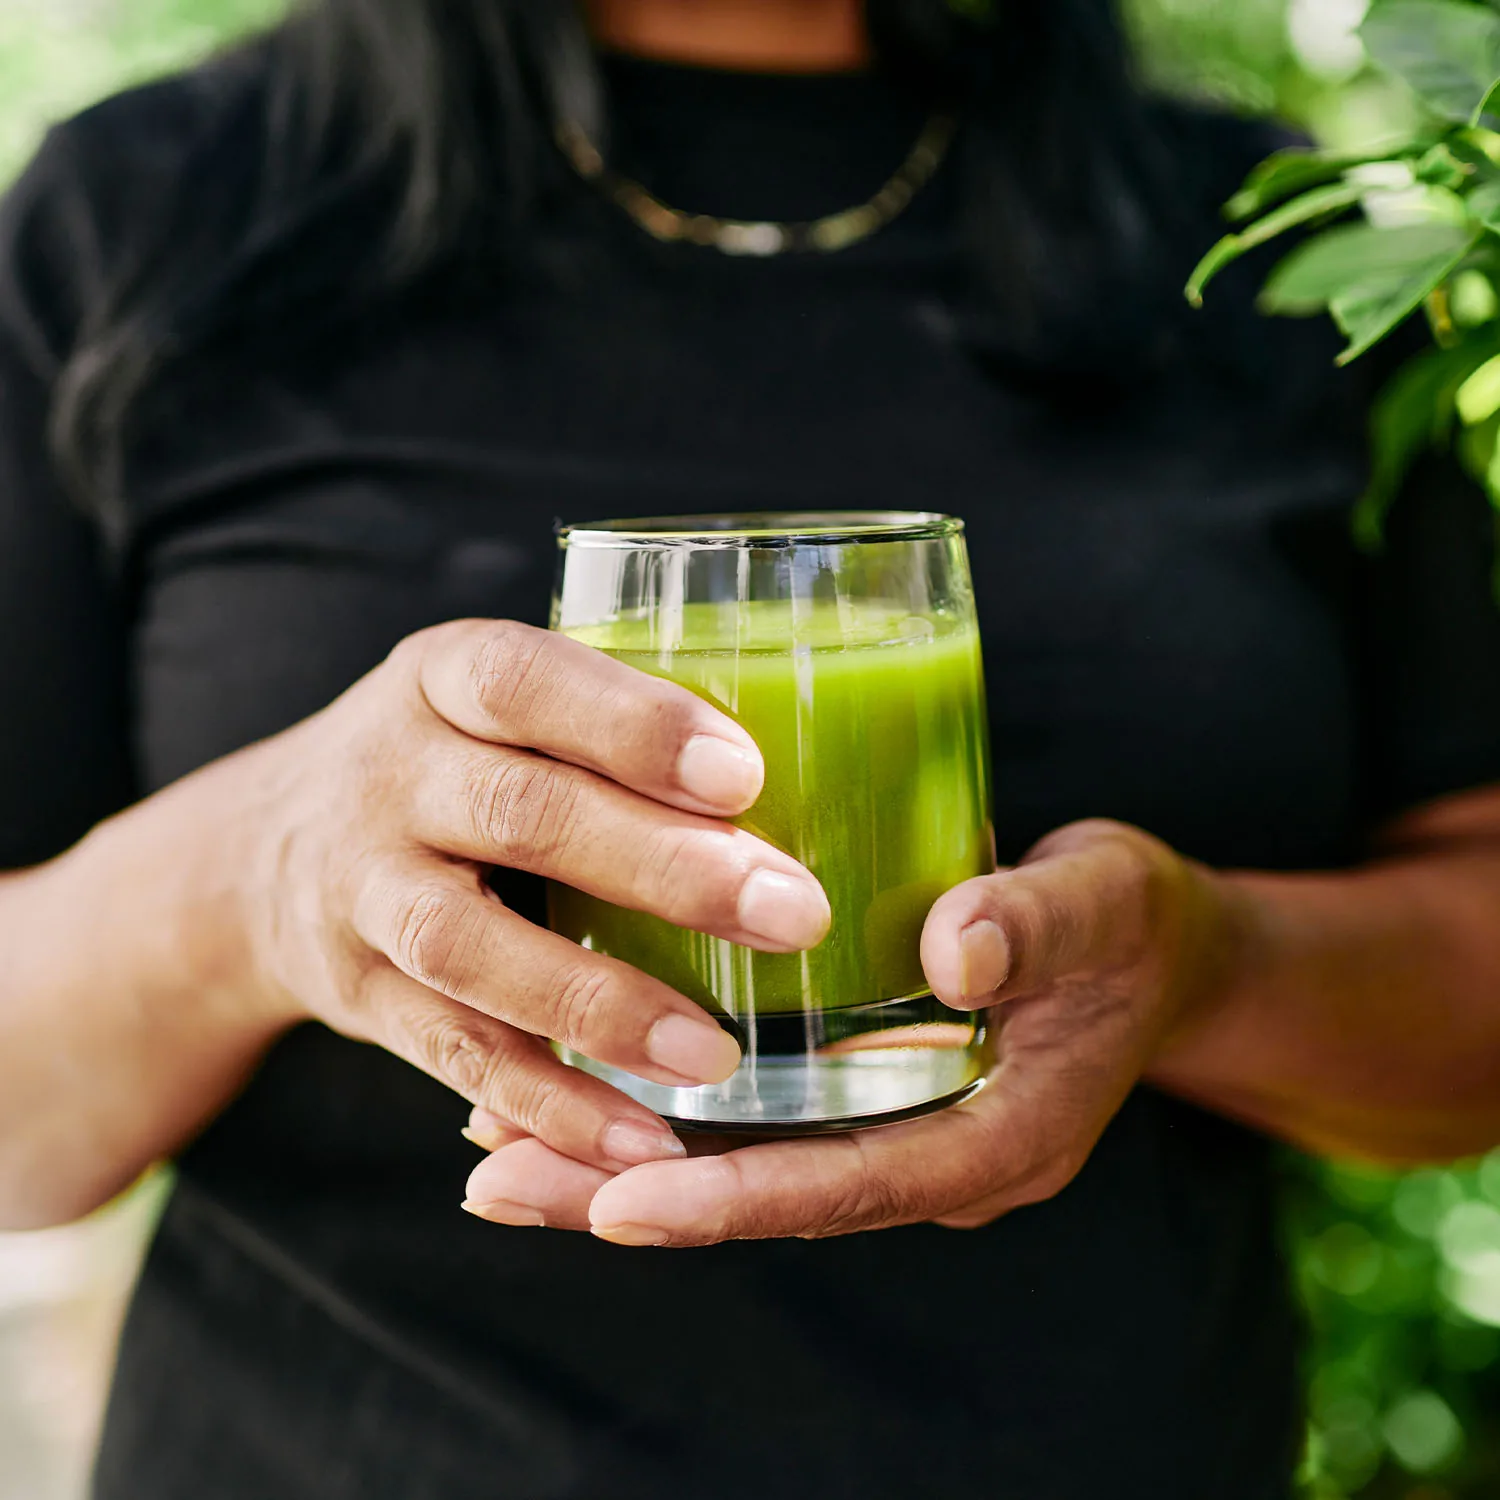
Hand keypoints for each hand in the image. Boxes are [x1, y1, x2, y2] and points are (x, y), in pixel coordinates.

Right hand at [205, 618, 829, 1175]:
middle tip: (788, 914)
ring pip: (471, 948)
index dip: (631, 725)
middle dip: (658, 866)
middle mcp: (388, 775)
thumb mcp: (499, 708)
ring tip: (714, 1055)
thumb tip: (817, 770)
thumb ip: (607, 727)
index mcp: (441, 678)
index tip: (745, 776)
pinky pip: (452, 1055)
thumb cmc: (452, 763)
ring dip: (598, 1004)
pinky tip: (641, 1139)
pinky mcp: (359, 997)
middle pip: (518, 813)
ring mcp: (360, 891)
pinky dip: (546, 1104)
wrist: (267, 855)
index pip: (525, 680)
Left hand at [460, 820, 1239, 1240]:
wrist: (1151, 946)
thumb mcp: (1105, 905)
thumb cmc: (1130, 926)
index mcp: (996, 1139)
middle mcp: (929, 1152)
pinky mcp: (861, 1086)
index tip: (623, 1203)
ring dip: (619, 1158)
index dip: (739, 1199)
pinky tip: (571, 1074)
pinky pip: (751, 1117)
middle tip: (493, 1181)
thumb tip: (953, 950)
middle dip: (629, 1196)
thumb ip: (1037, 925)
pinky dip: (661, 1107)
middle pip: (766, 1194)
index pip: (852, 1188)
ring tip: (490, 1145)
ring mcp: (891, 1126)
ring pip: (741, 1162)